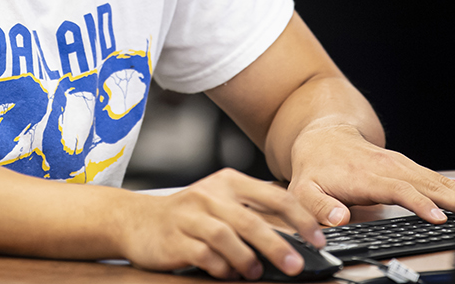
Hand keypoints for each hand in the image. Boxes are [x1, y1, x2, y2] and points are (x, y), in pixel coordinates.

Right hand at [116, 168, 326, 279]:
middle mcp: (210, 194)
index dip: (300, 218)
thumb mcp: (220, 203)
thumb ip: (253, 215)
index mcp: (228, 182)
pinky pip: (203, 254)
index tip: (318, 238)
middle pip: (251, 220)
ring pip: (226, 236)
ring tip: (256, 272)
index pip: (274, 196)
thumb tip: (296, 240)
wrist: (136, 220)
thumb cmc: (189, 215)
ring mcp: (190, 215)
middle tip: (295, 265)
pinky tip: (227, 273)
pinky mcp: (175, 238)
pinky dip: (220, 266)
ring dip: (246, 258)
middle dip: (278, 245)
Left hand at [288, 124, 454, 226]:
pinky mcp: (404, 164)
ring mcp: (397, 163)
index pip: (397, 189)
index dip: (418, 202)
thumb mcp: (303, 192)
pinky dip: (450, 184)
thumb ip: (318, 208)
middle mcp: (384, 166)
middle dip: (448, 197)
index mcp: (363, 176)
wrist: (322, 139)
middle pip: (423, 181)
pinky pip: (431, 174)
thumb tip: (338, 218)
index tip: (437, 217)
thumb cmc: (314, 169)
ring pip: (431, 176)